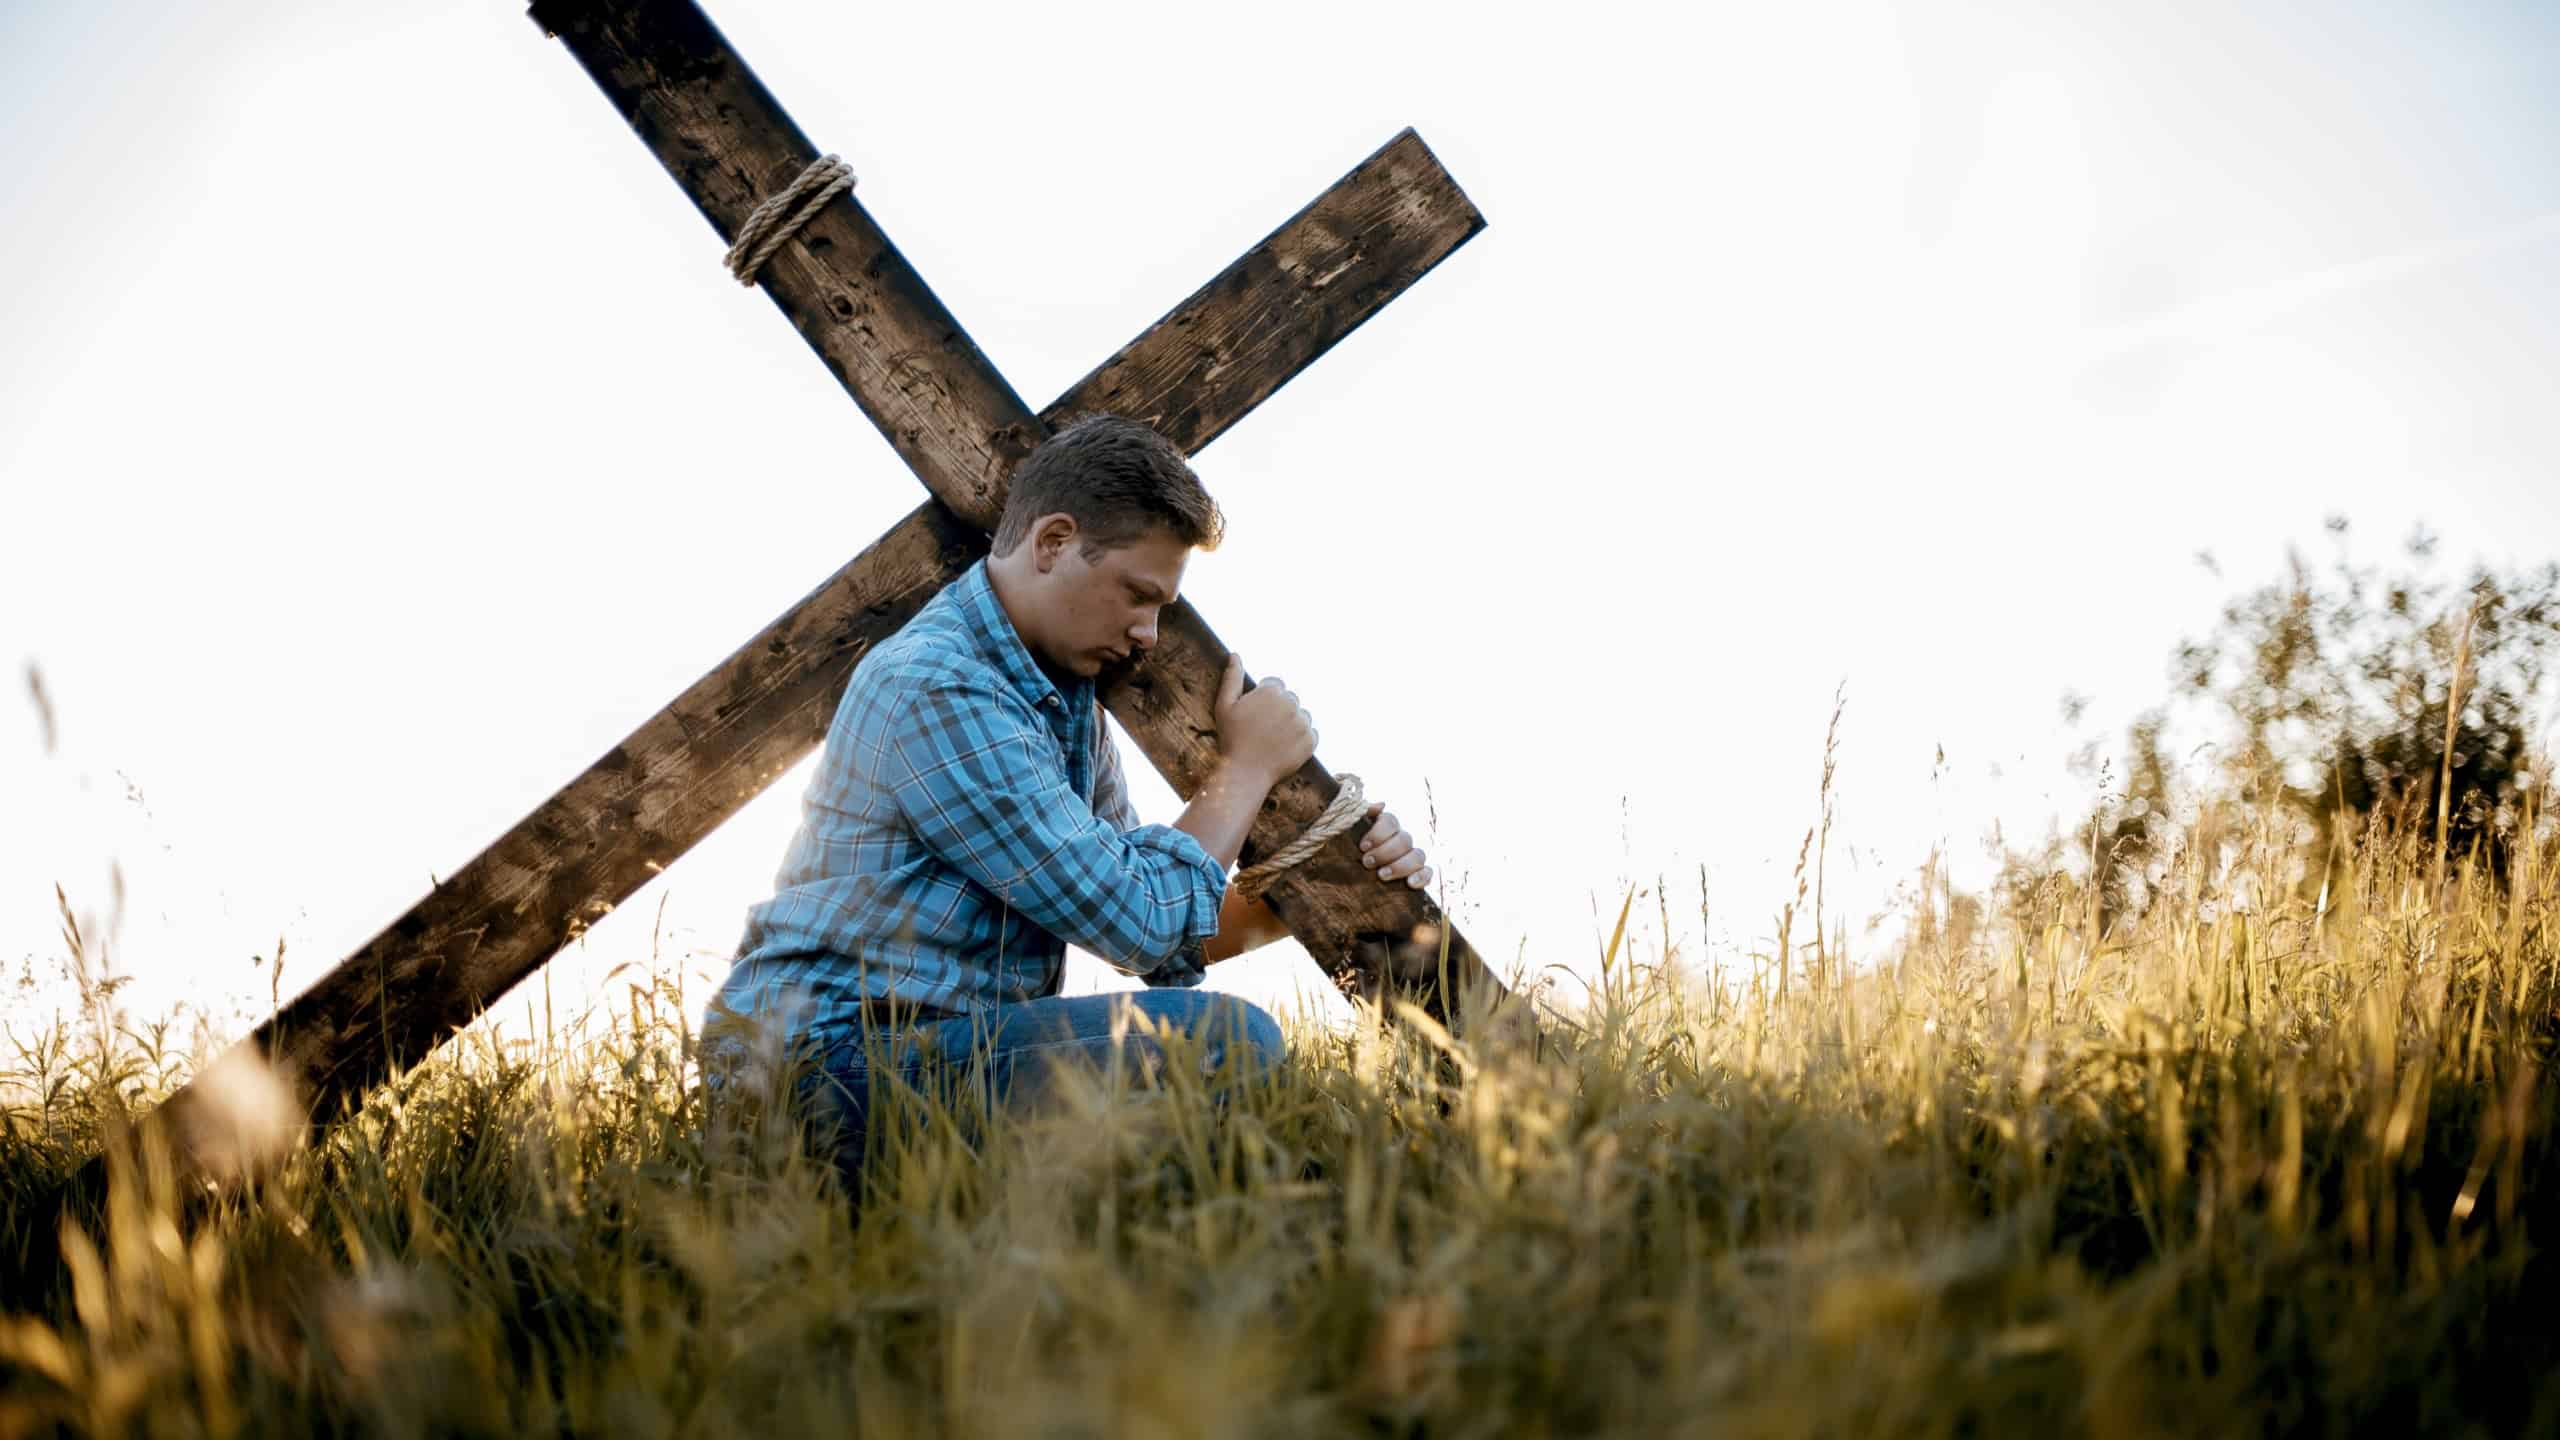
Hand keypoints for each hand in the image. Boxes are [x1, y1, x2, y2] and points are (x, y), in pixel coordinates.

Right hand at [1212, 653, 1316, 788]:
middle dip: (1279, 710)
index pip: (1275, 685)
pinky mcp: (1311, 740)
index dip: (1263, 699)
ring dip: (1291, 723)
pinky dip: (1300, 739)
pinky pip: (1310, 733)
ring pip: (1301, 715)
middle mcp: (1291, 703)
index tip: (1255, 715)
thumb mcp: (1225, 705)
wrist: (1245, 773)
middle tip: (1262, 729)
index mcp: (1272, 691)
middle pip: (1290, 699)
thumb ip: (1232, 677)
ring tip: (1273, 739)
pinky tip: (1283, 747)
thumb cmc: (1231, 738)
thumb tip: (1235, 655)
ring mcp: (1303, 723)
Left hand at [1355, 800, 1432, 890]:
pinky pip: (1428, 873)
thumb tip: (1380, 805)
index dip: (1378, 833)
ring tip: (1382, 875)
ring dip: (1401, 866)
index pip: (1390, 821)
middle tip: (1367, 862)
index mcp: (1386, 828)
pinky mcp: (1419, 874)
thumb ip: (1359, 815)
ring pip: (1418, 855)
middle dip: (1385, 852)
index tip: (1363, 846)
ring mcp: (1412, 857)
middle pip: (1404, 840)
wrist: (1356, 880)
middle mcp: (1402, 840)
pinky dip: (1421, 877)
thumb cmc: (1352, 853)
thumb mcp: (1350, 834)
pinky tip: (1410, 883)